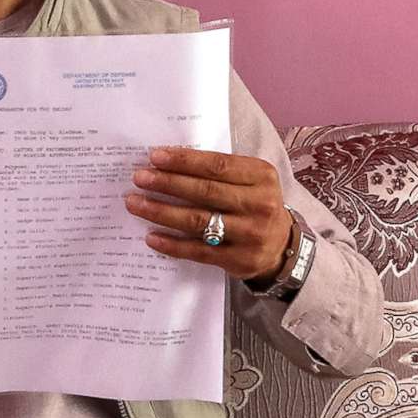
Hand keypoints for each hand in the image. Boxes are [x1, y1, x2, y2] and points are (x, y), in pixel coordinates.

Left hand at [124, 146, 293, 283]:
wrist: (282, 247)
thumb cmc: (255, 205)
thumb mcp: (251, 181)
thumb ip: (221, 171)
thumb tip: (169, 163)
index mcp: (262, 177)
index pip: (217, 165)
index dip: (184, 161)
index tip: (155, 157)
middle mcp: (259, 205)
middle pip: (205, 191)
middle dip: (167, 183)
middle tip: (139, 178)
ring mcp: (250, 234)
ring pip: (198, 221)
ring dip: (161, 211)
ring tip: (136, 203)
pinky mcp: (238, 260)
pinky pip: (198, 251)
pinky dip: (172, 244)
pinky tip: (151, 236)